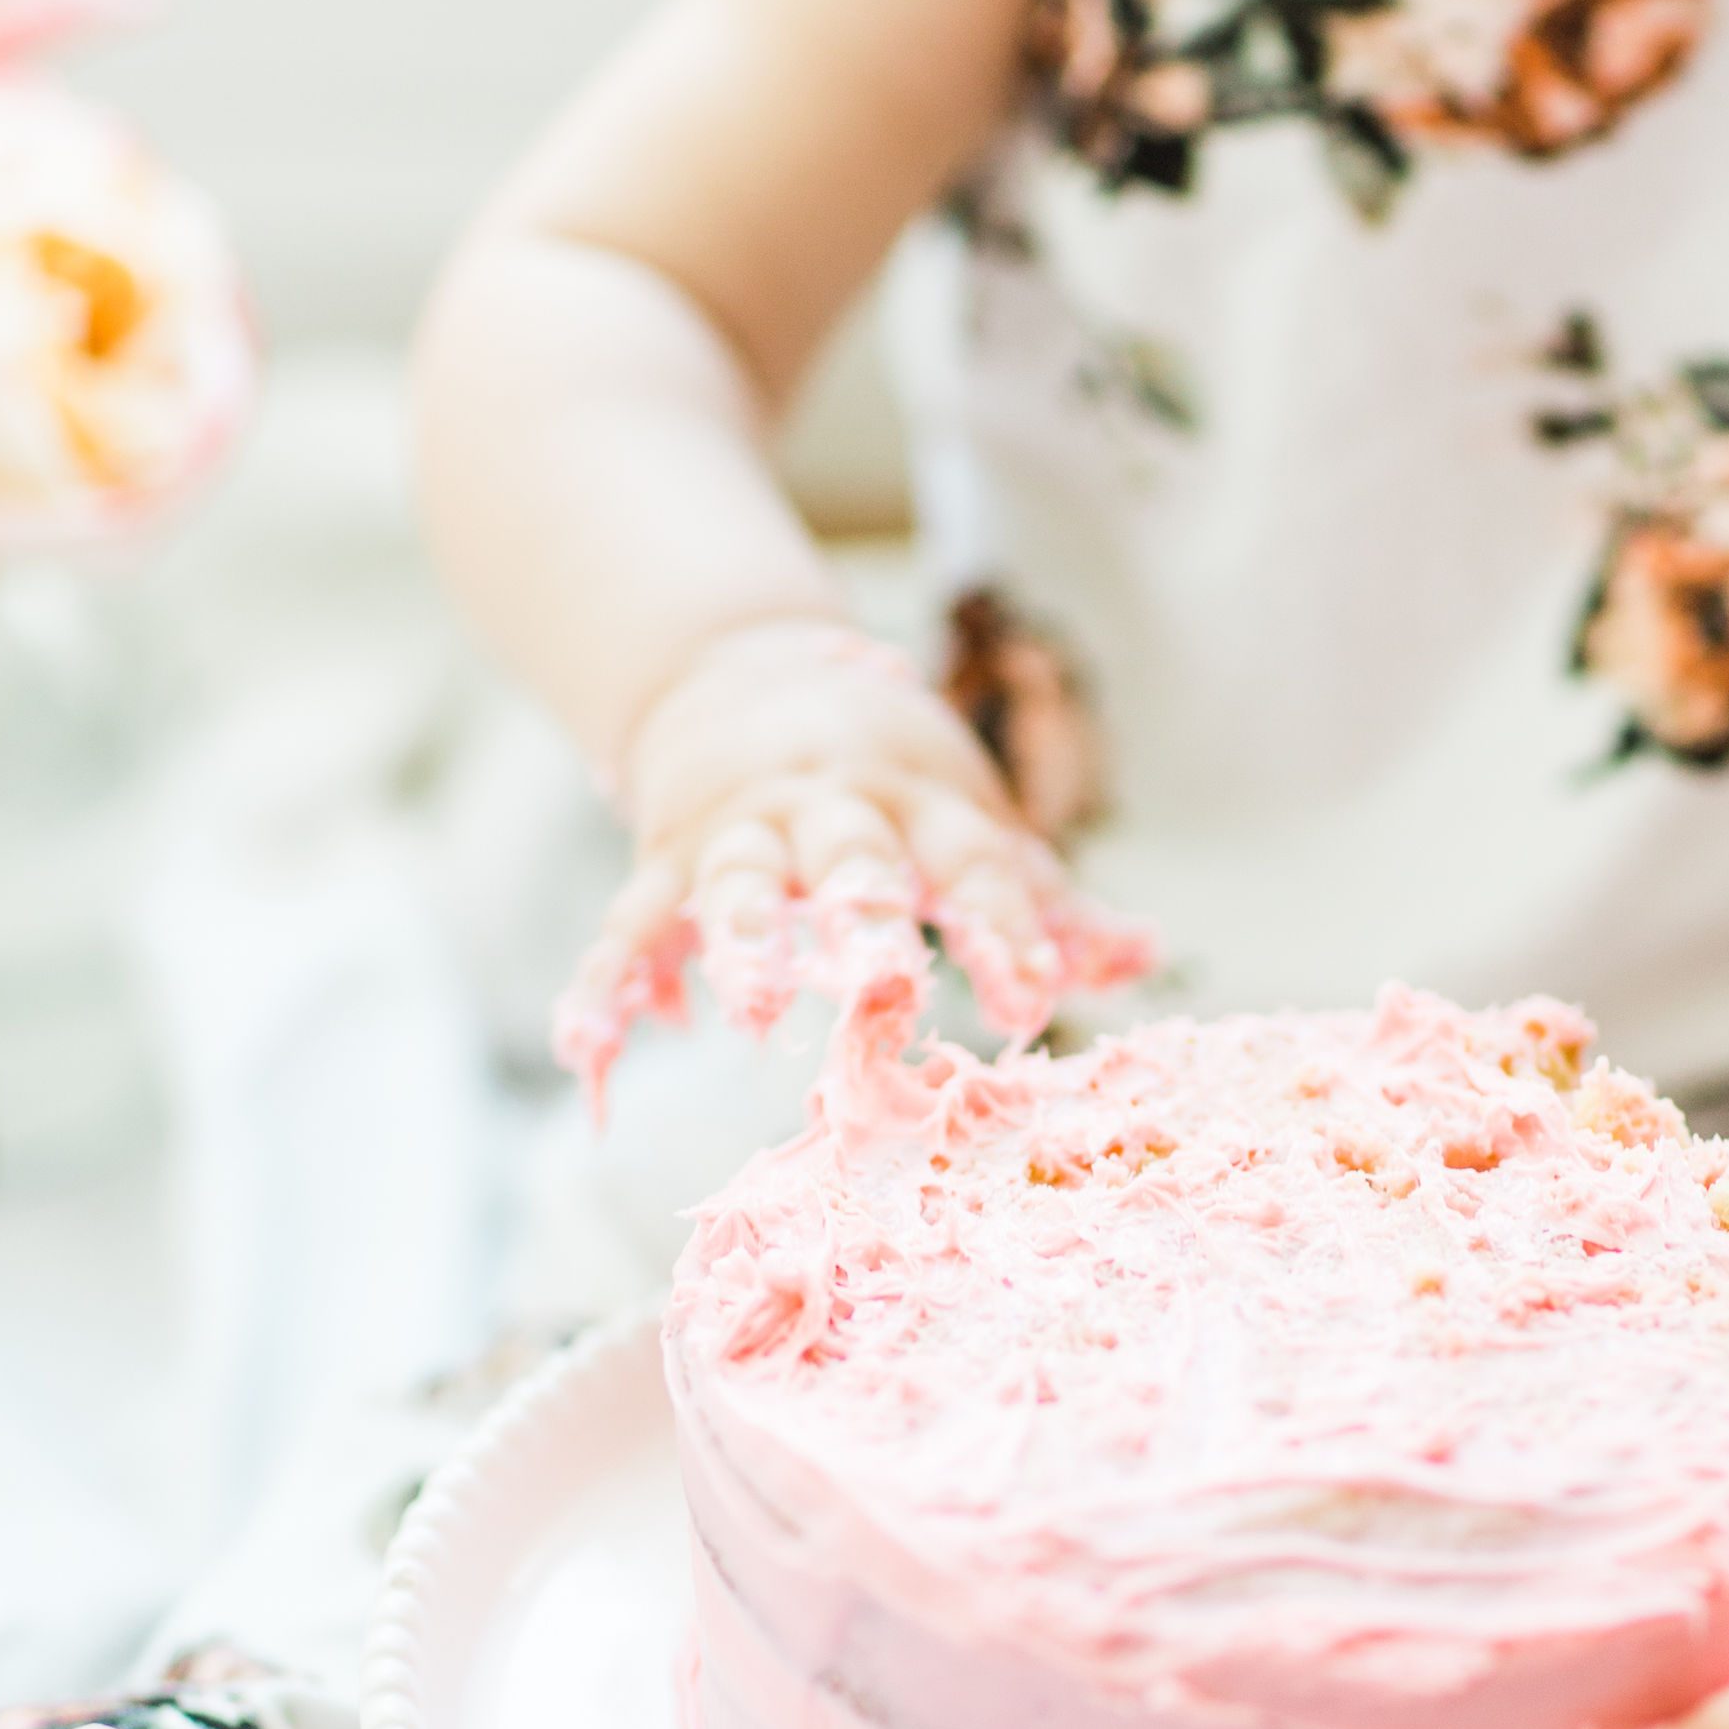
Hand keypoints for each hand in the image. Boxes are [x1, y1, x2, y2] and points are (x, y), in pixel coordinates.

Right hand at [553, 619, 1153, 1103]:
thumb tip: (1143, 956)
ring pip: (735, 882)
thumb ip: (1045, 898)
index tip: (1032, 1001)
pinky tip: (585, 1055)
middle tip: (885, 988)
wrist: (744, 673)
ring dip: (739, 941)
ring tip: (743, 1013)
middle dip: (868, 921)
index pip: (976, 865)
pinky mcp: (663, 860)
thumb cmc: (889, 777)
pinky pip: (628, 926)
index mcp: (921, 803)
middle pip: (853, 861)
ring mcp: (738, 831)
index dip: (1005, 930)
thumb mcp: (970, 816)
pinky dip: (604, 988)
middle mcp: (829, 810)